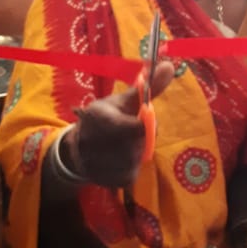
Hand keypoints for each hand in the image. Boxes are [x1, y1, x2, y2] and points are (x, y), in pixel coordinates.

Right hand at [64, 60, 174, 187]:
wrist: (76, 152)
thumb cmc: (102, 120)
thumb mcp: (122, 101)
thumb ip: (149, 87)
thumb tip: (170, 66)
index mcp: (103, 118)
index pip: (140, 127)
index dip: (145, 123)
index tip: (139, 116)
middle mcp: (104, 143)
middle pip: (142, 140)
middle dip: (140, 134)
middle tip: (127, 131)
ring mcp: (109, 165)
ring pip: (139, 156)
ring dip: (135, 149)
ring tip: (119, 144)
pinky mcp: (116, 181)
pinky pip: (134, 171)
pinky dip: (130, 164)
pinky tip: (118, 158)